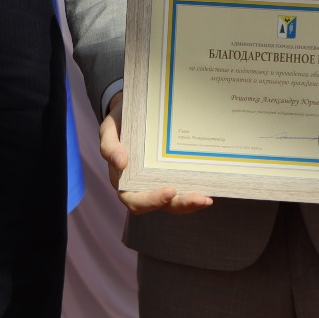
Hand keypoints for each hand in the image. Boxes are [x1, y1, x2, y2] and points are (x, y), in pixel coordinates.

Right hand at [99, 92, 213, 215]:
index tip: (169, 191)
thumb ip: (110, 147)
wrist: (131, 112)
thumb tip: (120, 163)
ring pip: (174, 202)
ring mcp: (158, 182)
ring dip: (191, 203)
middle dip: (181, 205)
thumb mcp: (108, 131)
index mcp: (124, 182)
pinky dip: (194, 191)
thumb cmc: (119, 124)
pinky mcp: (171, 175)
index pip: (136, 200)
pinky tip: (209, 189)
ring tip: (206, 199)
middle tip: (199, 198)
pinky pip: (182, 189)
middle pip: (161, 205)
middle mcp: (142, 187)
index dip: (152, 201)